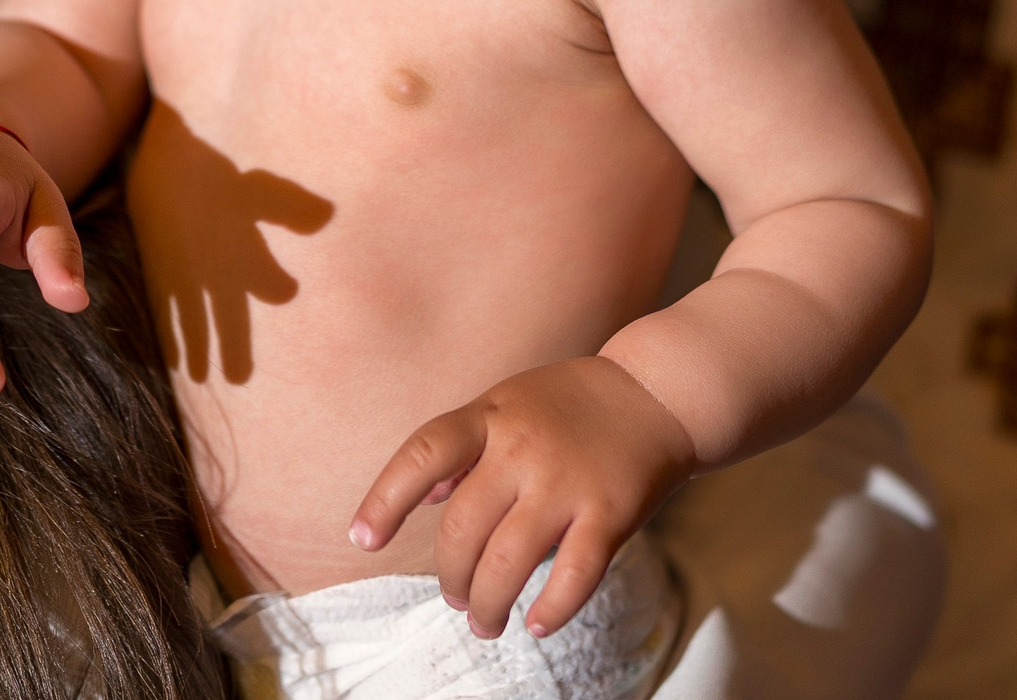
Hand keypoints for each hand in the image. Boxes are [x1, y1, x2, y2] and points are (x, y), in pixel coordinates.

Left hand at [351, 358, 696, 641]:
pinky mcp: (609, 513)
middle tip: (457, 597)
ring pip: (508, 562)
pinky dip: (551, 609)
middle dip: (451, 577)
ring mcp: (566, 482)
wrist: (655, 393)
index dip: (386, 499)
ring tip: (486, 621)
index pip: (423, 455)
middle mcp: (522, 448)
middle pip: (462, 528)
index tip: (361, 540)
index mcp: (490, 416)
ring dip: (488, 604)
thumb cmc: (568, 406)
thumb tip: (425, 496)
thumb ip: (464, 447)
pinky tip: (538, 623)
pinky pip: (573, 576)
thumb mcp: (505, 404)